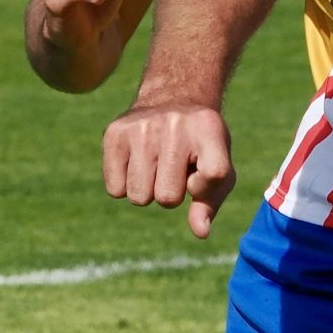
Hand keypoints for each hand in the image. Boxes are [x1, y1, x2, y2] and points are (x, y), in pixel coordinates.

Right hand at [102, 101, 236, 239]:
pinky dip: (125, 185)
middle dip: (171, 193)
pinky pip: (115, 190)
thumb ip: (210, 202)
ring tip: (156, 166)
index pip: (214, 175)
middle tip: (174, 169)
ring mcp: (142, 127)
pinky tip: (136, 162)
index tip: (197, 176)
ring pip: (139, 197)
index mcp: (210, 129)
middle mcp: (175, 124)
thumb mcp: (217, 166)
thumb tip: (201, 232)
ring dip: (147, 191)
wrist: (172, 100)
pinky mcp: (114, 133)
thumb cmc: (200, 146)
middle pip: (168, 198)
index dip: (204, 188)